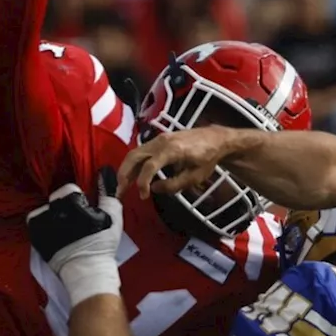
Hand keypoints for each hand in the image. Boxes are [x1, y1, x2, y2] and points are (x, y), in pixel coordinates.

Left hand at [27, 167, 122, 304]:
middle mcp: (50, 210)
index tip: (85, 212)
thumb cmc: (102, 243)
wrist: (87, 270)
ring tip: (66, 229)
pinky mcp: (34, 236)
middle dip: (66, 207)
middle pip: (56, 199)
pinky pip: (37, 223)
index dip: (79, 200)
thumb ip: (108, 191)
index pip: (70, 189)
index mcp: (68, 202)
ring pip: (45, 210)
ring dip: (54, 215)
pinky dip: (45, 226)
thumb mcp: (112, 215)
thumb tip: (105, 172)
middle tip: (77, 221)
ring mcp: (40, 224)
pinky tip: (57, 235)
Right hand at [117, 126, 233, 199]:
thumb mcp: (195, 176)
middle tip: (120, 192)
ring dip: (126, 169)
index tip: (143, 195)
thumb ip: (174, 185)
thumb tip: (153, 189)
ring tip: (122, 186)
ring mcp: (159, 139)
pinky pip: (141, 151)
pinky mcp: (158, 140)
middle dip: (124, 175)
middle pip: (134, 156)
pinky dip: (134, 164)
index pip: (149, 166)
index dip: (142, 182)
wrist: (216, 139)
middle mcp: (162, 141)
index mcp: (172, 150)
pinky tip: (133, 176)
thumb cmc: (208, 158)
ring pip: (135, 153)